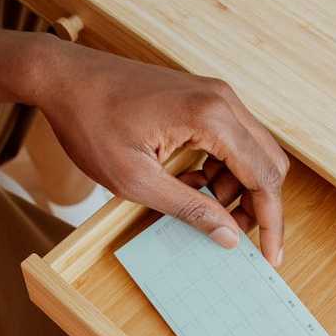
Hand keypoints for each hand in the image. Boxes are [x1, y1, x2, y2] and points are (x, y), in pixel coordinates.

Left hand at [34, 40, 289, 264]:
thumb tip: (229, 237)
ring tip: (198, 206)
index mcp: (211, 117)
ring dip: (235, 187)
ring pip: (251, 152)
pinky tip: (189, 183)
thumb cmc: (91, 124)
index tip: (269, 257)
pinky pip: (230, 139)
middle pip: (268, 162)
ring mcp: (214, 94)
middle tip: (230, 234)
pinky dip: (220, 168)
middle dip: (256, 205)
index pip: (263, 176)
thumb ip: (189, 209)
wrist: (65, 78)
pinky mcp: (201, 97)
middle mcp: (223, 99)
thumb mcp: (136, 180)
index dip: (270, 221)